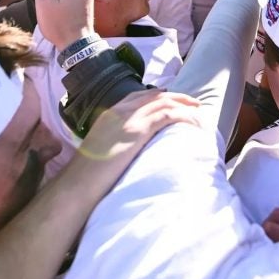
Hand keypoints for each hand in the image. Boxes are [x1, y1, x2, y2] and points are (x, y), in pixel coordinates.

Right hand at [78, 90, 200, 163]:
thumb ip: (113, 141)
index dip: (158, 96)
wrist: (79, 183)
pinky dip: (184, 116)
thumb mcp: (100, 150)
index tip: (173, 100)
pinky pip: (167, 115)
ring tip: (199, 111)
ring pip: (163, 102)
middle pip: (154, 95)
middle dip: (176, 97)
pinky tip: (194, 123)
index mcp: (110, 114)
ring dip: (184, 105)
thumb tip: (126, 147)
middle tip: (193, 103)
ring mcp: (129, 118)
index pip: (138, 97)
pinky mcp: (138, 130)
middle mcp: (120, 111)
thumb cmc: (87, 175)